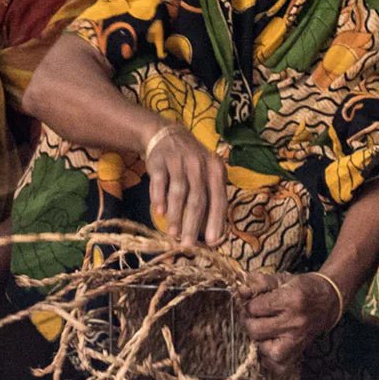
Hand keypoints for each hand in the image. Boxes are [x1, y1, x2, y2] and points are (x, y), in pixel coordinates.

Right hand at [144, 122, 226, 245]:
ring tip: (173, 234)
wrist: (166, 135)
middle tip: (189, 245)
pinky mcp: (159, 160)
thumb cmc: (191, 163)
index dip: (216, 221)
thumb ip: (211, 198)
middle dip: (193, 224)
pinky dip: (159, 197)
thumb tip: (213, 232)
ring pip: (179, 192)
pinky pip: (160, 182)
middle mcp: (199, 164)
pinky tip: (160, 212)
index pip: (218, 199)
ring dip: (176, 215)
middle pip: (197, 199)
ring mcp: (178, 161)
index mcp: (215, 170)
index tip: (212, 242)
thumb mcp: (206, 174)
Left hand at [239, 271, 340, 370]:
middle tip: (255, 317)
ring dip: (259, 340)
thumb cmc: (302, 288)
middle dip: (249, 322)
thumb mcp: (281, 279)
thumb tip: (240, 292)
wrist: (327, 301)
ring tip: (263, 329)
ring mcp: (298, 340)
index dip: (249, 305)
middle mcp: (295, 322)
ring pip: (265, 350)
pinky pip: (279, 366)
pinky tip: (269, 345)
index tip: (254, 303)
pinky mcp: (300, 351)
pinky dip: (270, 359)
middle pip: (256, 330)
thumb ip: (258, 282)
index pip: (254, 308)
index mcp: (290, 300)